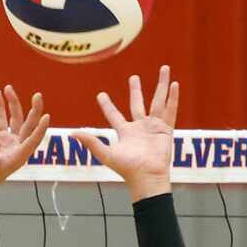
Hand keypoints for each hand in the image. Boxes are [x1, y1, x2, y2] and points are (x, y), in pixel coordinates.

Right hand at [0, 84, 52, 198]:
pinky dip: (0, 108)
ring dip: (13, 104)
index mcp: (19, 155)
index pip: (33, 139)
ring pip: (15, 119)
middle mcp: (18, 146)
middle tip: (38, 95)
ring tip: (8, 88)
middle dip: (34, 110)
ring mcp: (10, 141)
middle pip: (29, 125)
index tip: (46, 116)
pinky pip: (2, 120)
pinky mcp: (1, 138)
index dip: (40, 129)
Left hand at [77, 67, 179, 200]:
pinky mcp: (166, 130)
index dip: (107, 106)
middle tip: (133, 77)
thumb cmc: (127, 169)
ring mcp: (153, 127)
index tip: (101, 95)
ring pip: (158, 101)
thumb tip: (72, 133)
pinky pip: (170, 110)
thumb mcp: (106, 154)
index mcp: (125, 133)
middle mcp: (139, 127)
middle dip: (136, 90)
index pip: (114, 115)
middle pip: (137, 103)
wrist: (147, 176)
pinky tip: (174, 85)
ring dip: (161, 85)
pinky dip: (173, 98)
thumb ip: (91, 142)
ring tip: (164, 69)